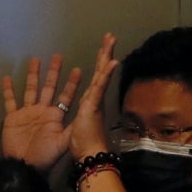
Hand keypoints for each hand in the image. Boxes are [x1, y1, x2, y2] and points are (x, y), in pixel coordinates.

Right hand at [0, 49, 81, 171]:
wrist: (25, 166)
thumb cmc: (46, 155)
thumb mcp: (64, 140)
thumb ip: (73, 125)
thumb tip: (88, 110)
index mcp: (55, 116)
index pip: (66, 96)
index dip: (72, 84)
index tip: (78, 69)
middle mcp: (42, 111)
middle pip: (49, 87)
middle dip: (54, 72)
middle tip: (58, 56)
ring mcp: (27, 113)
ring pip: (30, 89)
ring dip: (33, 75)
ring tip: (35, 59)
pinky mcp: (12, 118)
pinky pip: (9, 101)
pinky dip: (8, 90)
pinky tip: (7, 78)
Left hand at [66, 33, 120, 162]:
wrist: (89, 155)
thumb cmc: (84, 144)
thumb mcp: (79, 125)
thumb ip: (83, 115)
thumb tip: (87, 110)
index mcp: (90, 102)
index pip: (96, 78)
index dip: (100, 63)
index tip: (104, 49)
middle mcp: (94, 98)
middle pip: (101, 71)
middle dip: (105, 53)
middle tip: (110, 36)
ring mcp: (95, 100)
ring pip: (102, 74)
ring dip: (106, 56)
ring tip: (111, 40)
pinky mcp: (94, 104)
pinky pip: (100, 87)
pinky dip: (107, 74)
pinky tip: (113, 61)